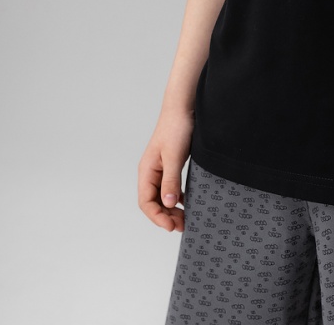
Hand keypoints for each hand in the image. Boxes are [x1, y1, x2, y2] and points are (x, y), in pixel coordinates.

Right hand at [137, 109, 194, 231]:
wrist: (184, 106)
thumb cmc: (176, 127)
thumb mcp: (174, 156)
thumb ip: (170, 180)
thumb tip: (169, 204)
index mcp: (147, 171)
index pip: (146, 202)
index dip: (157, 217)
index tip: (171, 226)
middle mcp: (151, 172)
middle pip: (154, 202)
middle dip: (166, 216)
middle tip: (182, 226)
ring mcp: (161, 169)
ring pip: (163, 197)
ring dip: (172, 209)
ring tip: (185, 219)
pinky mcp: (171, 165)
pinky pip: (171, 188)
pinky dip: (178, 198)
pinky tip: (187, 203)